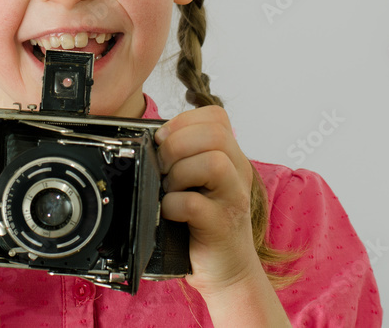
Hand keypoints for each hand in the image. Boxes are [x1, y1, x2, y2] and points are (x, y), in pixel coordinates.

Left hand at [155, 105, 261, 295]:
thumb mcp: (199, 183)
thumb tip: (151, 142)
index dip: (183, 121)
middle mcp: (238, 173)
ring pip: (213, 162)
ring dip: (179, 173)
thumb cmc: (206, 225)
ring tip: (170, 189)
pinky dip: (174, 204)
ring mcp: (233, 199)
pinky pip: (194, 203)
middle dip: (176, 145)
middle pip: (214, 134)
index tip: (162, 140)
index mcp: (231, 157)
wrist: (228, 271)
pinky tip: (170, 211)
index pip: (216, 117)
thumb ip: (185, 159)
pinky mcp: (222, 226)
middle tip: (163, 167)